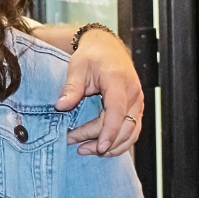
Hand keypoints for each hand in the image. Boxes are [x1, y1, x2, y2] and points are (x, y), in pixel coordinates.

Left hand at [54, 28, 143, 156]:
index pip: (117, 111)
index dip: (109, 131)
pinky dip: (119, 142)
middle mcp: (133, 93)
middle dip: (100, 140)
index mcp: (118, 81)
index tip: (99, 147)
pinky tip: (101, 148)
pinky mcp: (136, 108)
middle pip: (122, 125)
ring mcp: (137, 102)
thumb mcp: (77, 67)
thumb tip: (61, 106)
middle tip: (75, 145)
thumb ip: (71, 88)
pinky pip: (132, 130)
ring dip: (111, 146)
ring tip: (85, 149)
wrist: (107, 48)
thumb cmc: (92, 56)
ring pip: (130, 132)